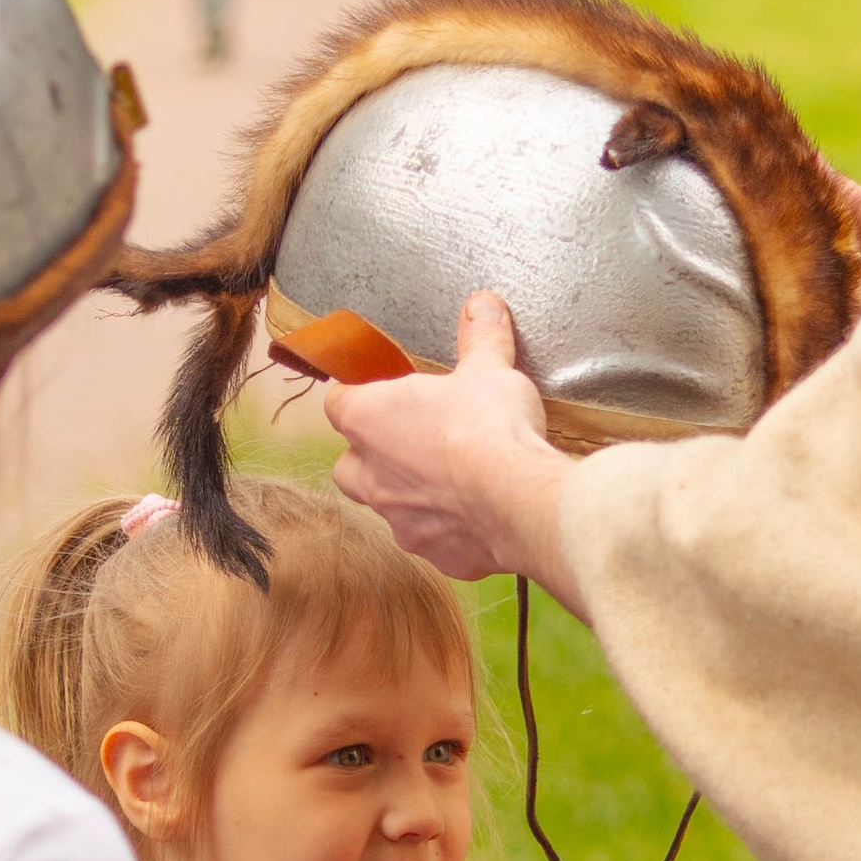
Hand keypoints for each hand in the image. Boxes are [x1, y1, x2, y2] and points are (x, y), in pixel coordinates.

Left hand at [327, 293, 580, 601]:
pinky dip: (448, 527)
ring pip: (386, 506)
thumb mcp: (488, 368)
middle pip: (349, 463)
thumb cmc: (490, 429)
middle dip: (371, 452)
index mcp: (367, 420)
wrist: (521, 503)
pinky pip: (432, 539)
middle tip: (412, 437)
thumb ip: (480, 337)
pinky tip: (479, 513)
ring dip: (408, 492)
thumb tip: (482, 305)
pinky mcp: (435, 554)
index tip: (383, 389)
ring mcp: (399, 521)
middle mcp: (370, 475)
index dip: (359, 393)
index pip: (339, 401)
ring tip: (450, 477)